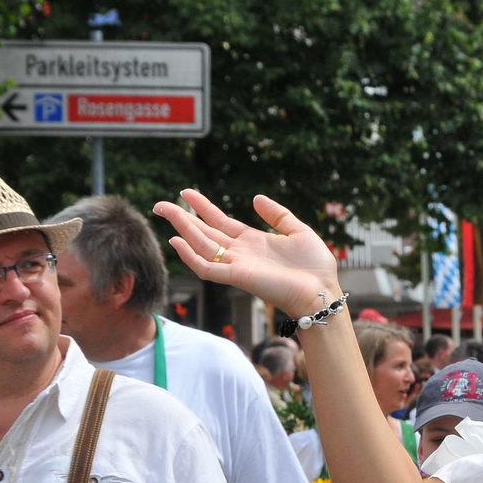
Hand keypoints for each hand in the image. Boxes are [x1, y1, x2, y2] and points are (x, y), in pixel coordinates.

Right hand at [153, 191, 340, 320]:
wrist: (321, 290)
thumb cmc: (315, 266)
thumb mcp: (298, 230)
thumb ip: (277, 214)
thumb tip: (256, 198)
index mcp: (253, 241)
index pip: (220, 222)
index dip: (203, 207)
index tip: (186, 192)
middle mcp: (240, 253)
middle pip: (204, 232)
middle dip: (182, 217)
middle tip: (160, 203)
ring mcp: (237, 265)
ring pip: (201, 245)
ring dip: (182, 228)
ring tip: (165, 211)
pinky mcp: (238, 277)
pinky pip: (207, 268)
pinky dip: (191, 256)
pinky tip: (177, 242)